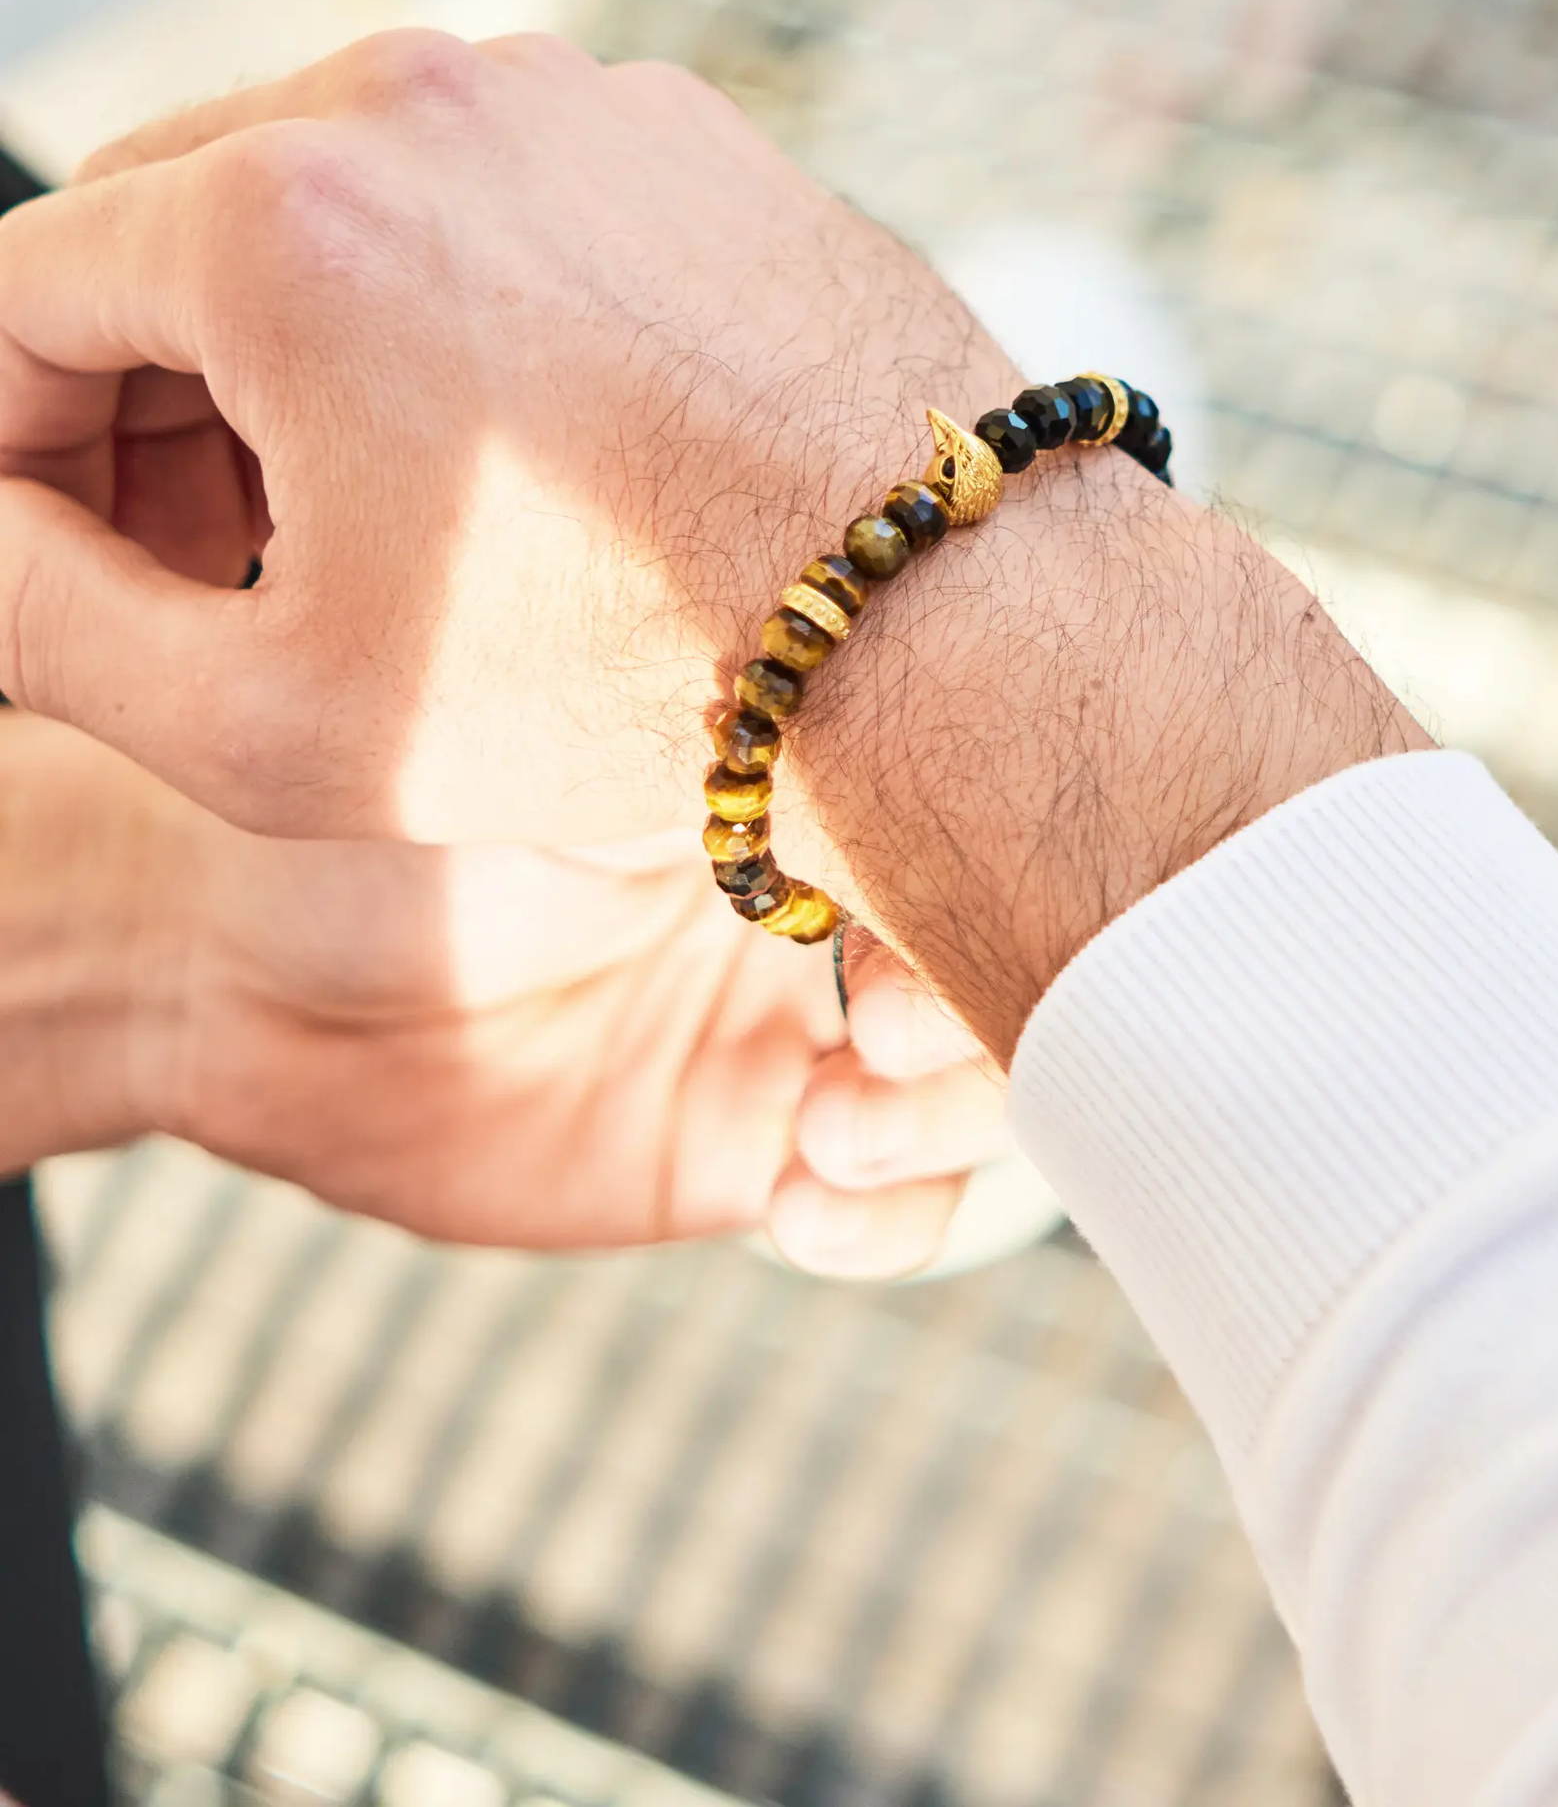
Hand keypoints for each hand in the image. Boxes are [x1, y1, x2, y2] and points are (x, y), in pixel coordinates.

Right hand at [0, 29, 1423, 1057]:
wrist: (937, 632)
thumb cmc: (635, 689)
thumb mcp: (280, 721)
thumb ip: (46, 623)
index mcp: (286, 214)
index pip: (25, 298)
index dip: (12, 450)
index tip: (68, 555)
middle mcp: (426, 100)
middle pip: (176, 227)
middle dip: (143, 395)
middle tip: (192, 556)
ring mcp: (577, 103)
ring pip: (341, 201)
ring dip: (292, 347)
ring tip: (343, 521)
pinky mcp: (687, 140)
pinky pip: (498, 201)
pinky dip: (448, 306)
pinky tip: (491, 449)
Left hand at [0, 710, 1007, 1274]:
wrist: (228, 958)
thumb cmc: (372, 798)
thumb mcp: (555, 720)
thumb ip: (717, 706)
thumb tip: (869, 646)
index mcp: (807, 770)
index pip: (994, 813)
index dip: (1006, 863)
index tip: (954, 895)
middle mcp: (829, 890)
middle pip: (1020, 952)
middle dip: (995, 1006)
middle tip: (879, 1022)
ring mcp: (798, 1026)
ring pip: (985, 1085)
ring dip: (949, 1118)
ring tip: (832, 1122)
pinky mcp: (751, 1148)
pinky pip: (891, 1209)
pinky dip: (893, 1221)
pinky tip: (804, 1202)